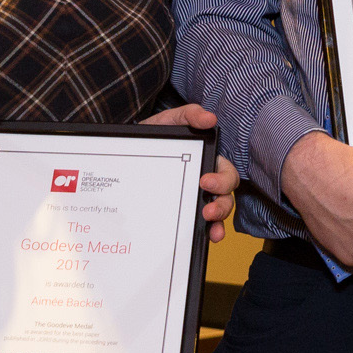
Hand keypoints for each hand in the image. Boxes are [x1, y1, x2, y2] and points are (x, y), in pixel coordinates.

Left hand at [139, 103, 240, 240]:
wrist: (127, 153)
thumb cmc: (153, 137)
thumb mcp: (168, 122)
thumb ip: (188, 115)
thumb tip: (210, 118)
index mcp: (206, 161)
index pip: (226, 172)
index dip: (221, 179)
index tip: (204, 181)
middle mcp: (205, 182)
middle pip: (226, 196)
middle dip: (222, 205)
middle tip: (207, 210)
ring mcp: (194, 198)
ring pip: (218, 213)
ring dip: (219, 222)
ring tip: (211, 229)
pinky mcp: (181, 211)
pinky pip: (201, 224)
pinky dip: (208, 232)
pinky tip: (206, 236)